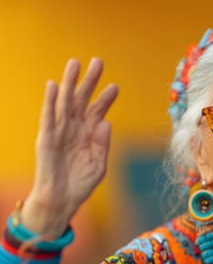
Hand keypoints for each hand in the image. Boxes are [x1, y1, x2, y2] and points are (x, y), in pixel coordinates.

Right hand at [21, 58, 117, 234]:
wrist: (62, 201)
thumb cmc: (80, 184)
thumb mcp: (98, 165)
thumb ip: (102, 144)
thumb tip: (106, 122)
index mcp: (89, 135)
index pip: (98, 111)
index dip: (106, 98)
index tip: (115, 86)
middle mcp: (74, 129)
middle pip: (82, 100)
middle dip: (89, 82)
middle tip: (98, 62)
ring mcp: (59, 132)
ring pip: (64, 103)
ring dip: (69, 83)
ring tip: (74, 64)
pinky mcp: (46, 139)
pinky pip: (48, 118)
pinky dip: (49, 101)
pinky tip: (53, 86)